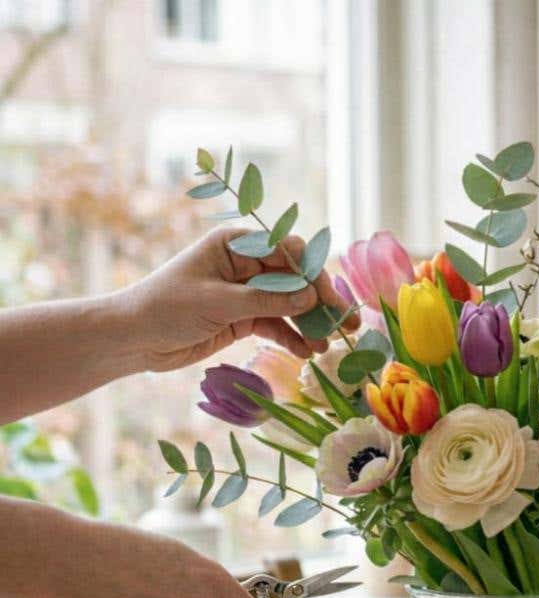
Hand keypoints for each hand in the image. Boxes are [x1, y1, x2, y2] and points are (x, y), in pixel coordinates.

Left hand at [120, 227, 360, 372]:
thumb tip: (311, 297)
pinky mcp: (244, 318)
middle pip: (295, 279)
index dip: (313, 273)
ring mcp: (247, 293)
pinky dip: (293, 338)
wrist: (134, 338)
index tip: (329, 298)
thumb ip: (267, 301)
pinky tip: (308, 352)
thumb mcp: (218, 302)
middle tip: (346, 323)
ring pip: (290, 305)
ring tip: (329, 345)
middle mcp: (246, 265)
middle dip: (320, 301)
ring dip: (310, 324)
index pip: (287, 251)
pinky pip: (278, 325)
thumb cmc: (167, 307)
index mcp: (236, 245)